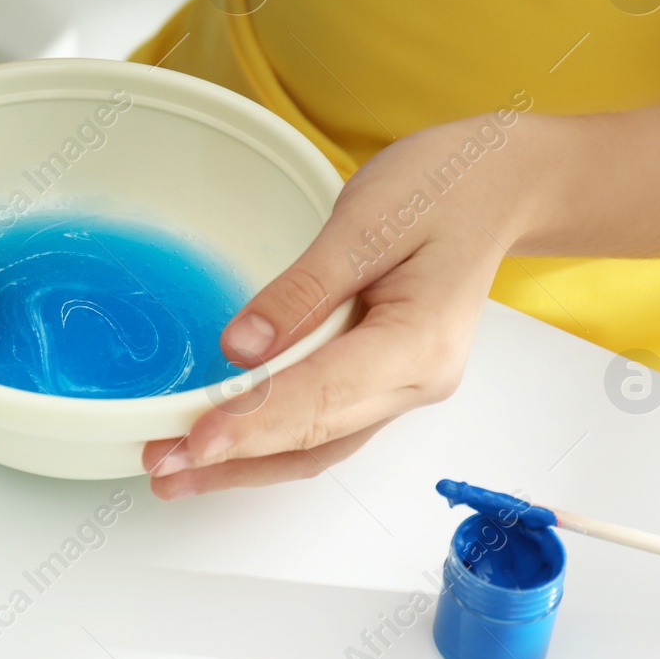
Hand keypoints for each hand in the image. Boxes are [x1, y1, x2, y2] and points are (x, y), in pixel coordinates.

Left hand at [143, 113, 536, 497]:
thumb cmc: (445, 188)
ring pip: (318, 446)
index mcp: (419, 344)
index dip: (252, 424)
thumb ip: (303, 290)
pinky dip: (272, 441)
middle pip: (314, 437)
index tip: (193, 441)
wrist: (500, 186)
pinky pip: (325, 425)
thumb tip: (240, 349)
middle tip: (159, 465)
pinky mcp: (386, 379)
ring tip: (174, 472)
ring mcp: (404, 388)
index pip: (321, 398)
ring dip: (246, 464)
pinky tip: (228, 448)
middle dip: (235, 457)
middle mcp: (417, 381)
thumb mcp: (366, 220)